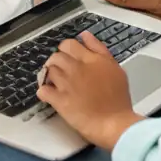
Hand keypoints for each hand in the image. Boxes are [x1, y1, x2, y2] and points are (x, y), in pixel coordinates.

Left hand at [37, 32, 142, 148]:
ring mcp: (66, 84)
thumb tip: (85, 36)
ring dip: (50, 77)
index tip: (69, 58)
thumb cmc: (118, 99)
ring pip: (48, 71)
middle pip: (56, 56)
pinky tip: (51, 96)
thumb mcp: (116, 68)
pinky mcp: (59, 100)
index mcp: (92, 59)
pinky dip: (44, 92)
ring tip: (57, 85)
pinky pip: (42, 90)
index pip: (69, 44)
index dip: (66, 50)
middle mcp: (77, 68)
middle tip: (63, 73)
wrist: (113, 124)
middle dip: (57, 63)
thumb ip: (99, 49)